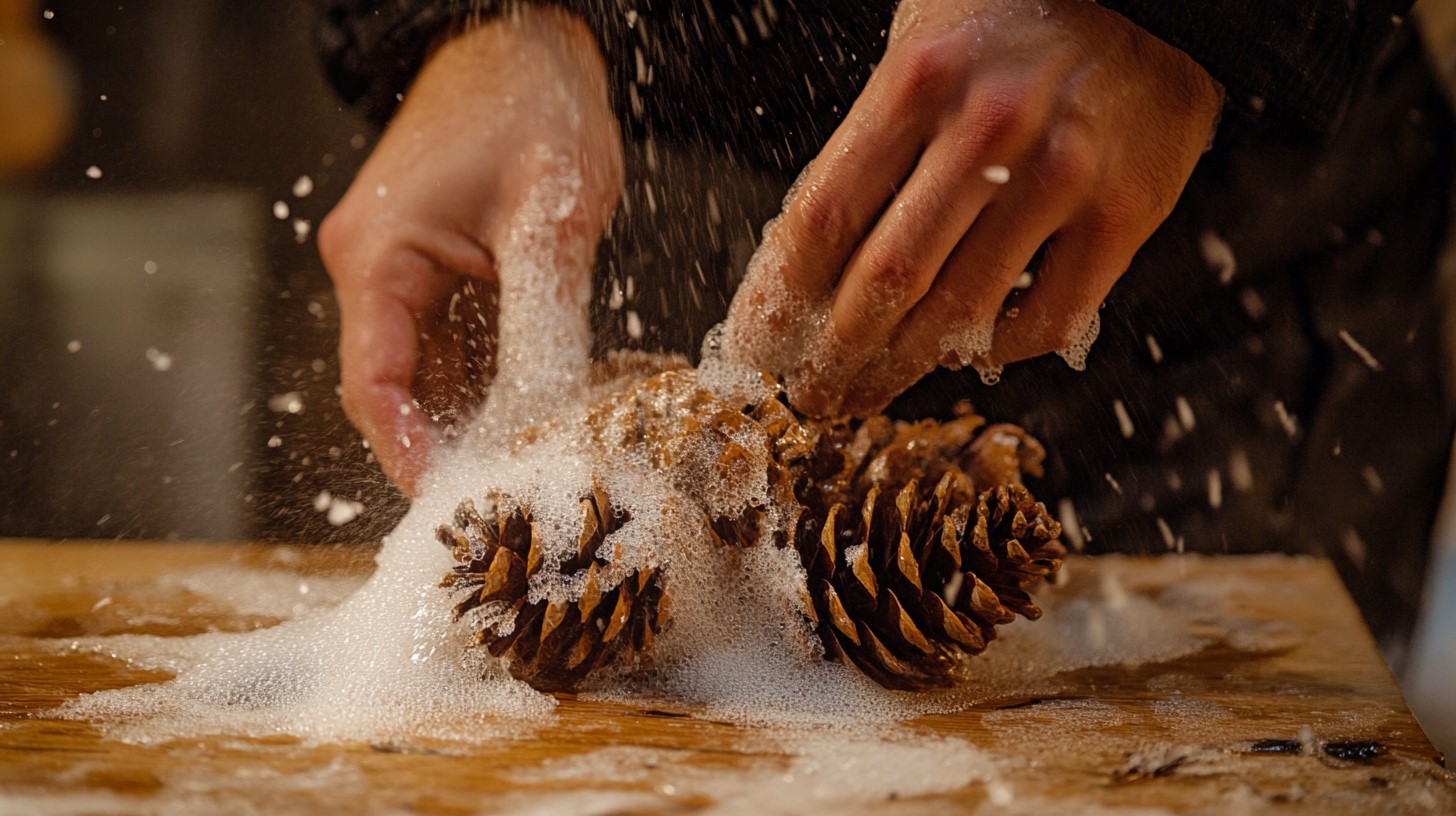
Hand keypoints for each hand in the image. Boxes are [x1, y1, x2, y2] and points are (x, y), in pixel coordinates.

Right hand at [318, 7, 622, 493]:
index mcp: (378, 259)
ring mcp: (406, 271)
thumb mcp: (552, 215)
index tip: (452, 499)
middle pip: (402, 388)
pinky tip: (535, 409)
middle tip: (507, 498)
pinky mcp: (439, 267)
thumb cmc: (529, 103)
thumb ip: (546, 317)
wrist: (519, 38)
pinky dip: (493, 378)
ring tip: (529, 466)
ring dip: (477, 415)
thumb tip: (551, 412)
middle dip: (451, 443)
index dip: (408, 450)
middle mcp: (377, 271)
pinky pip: (458, 343)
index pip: (374, 384)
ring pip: (433, 372)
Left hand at [724, 0, 1222, 415]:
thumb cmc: (1018, 21)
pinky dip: (999, 350)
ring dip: (904, 368)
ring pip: (959, 313)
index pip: (822, 218)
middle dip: (835, 356)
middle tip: (814, 393)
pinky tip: (973, 349)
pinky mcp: (1125, 213)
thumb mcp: (920, 51)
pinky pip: (1048, 319)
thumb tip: (812, 266)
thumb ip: (872, 148)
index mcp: (919, 81)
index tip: (762, 343)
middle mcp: (989, 127)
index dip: (781, 298)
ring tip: (872, 390)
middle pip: (883, 280)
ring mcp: (1062, 174)